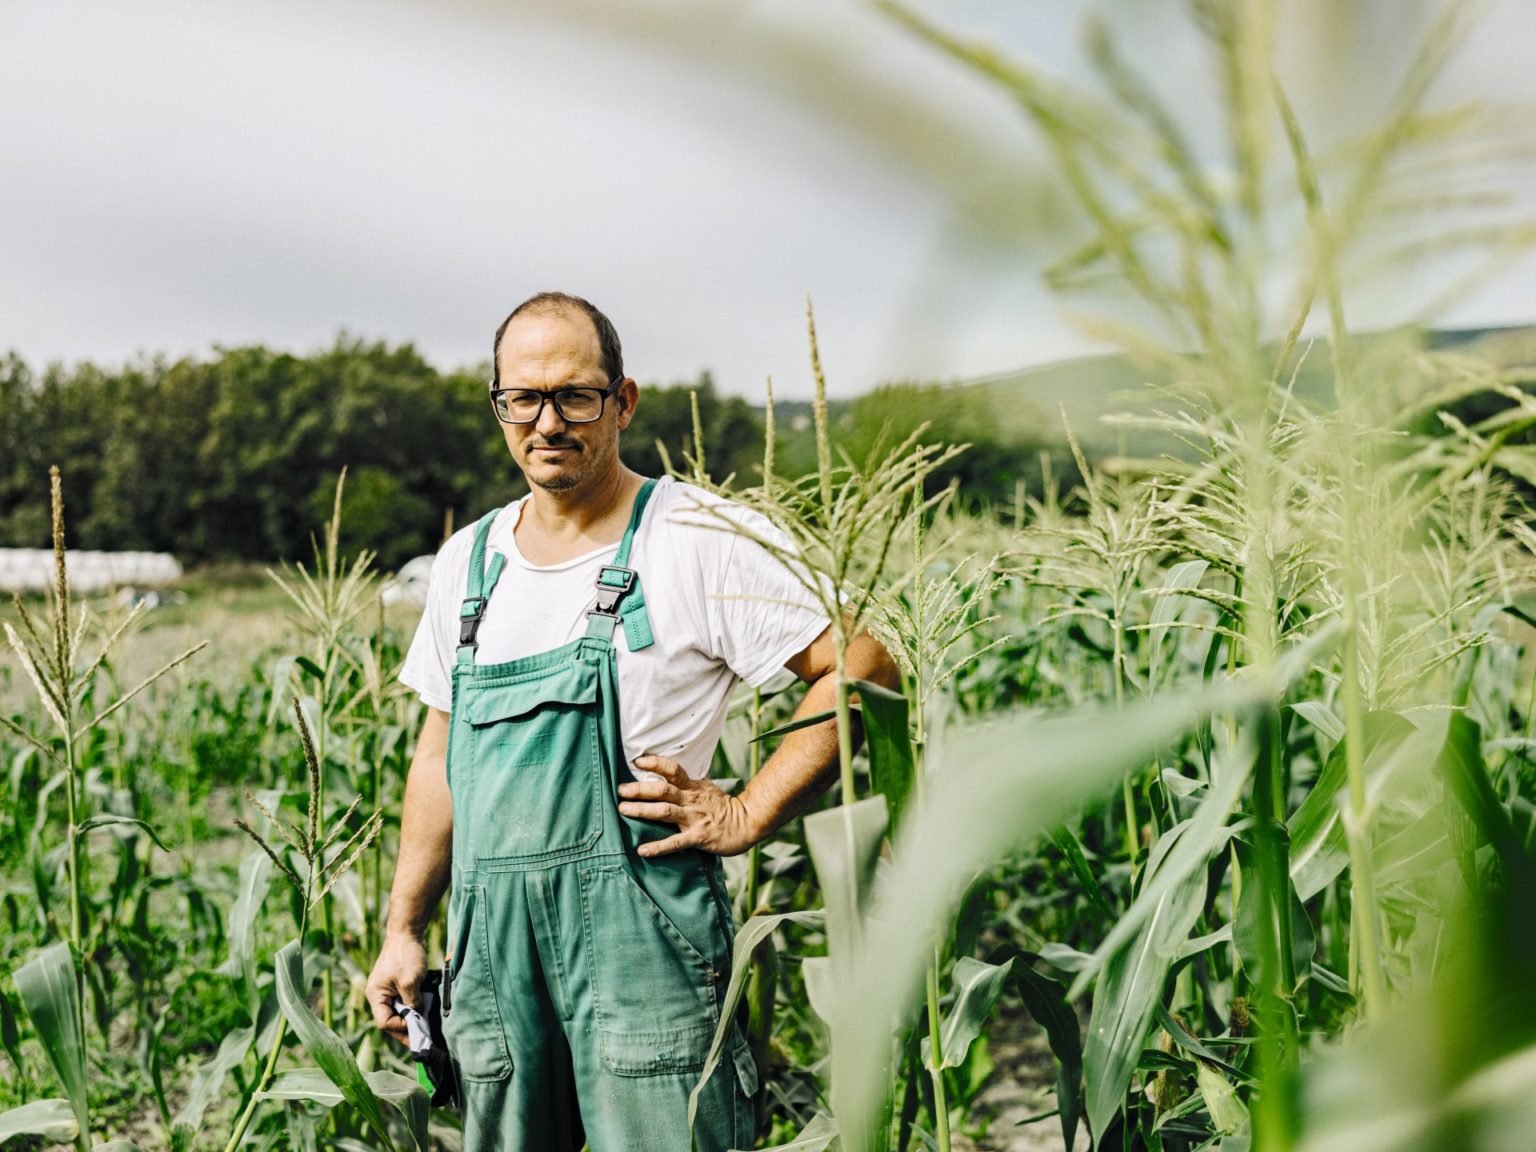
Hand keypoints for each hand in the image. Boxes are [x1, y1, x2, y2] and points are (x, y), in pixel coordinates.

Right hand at [366, 931, 428, 1044]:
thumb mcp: (410, 981)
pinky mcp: (396, 984)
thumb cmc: (406, 955)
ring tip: (424, 1026)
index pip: (384, 1022)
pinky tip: (423, 1011)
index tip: (417, 1024)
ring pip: (397, 1011)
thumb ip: (412, 1002)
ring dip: (410, 1018)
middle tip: (422, 1037)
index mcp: (376, 995)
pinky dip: (412, 1007)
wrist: (408, 932)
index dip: (400, 1027)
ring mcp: (387, 989)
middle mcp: (378, 995)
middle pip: (389, 1019)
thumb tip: (417, 1016)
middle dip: (405, 1028)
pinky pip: (402, 1001)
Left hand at [618, 755, 759, 857]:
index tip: (637, 761)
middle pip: (662, 790)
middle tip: (620, 789)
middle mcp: (691, 800)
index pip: (672, 769)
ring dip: (642, 810)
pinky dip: (658, 847)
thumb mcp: (708, 787)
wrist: (748, 823)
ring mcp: (694, 818)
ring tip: (623, 810)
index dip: (654, 763)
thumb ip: (690, 780)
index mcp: (693, 786)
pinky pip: (675, 843)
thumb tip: (674, 769)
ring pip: (664, 811)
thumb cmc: (724, 806)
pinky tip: (642, 850)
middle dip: (639, 789)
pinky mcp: (698, 837)